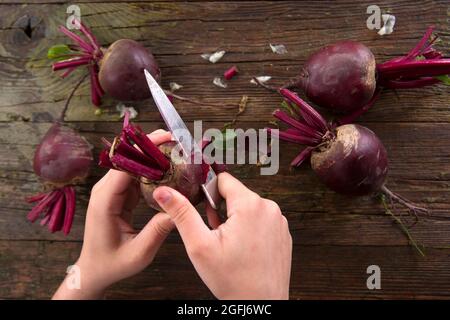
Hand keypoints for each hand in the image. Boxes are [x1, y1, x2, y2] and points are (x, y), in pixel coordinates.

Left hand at [53, 130, 173, 298]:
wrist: (95, 270)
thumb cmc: (112, 264)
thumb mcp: (139, 252)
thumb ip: (158, 230)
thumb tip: (179, 208)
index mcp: (105, 201)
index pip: (124, 165)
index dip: (145, 149)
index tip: (167, 139)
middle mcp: (105, 191)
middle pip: (128, 159)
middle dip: (151, 147)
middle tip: (177, 142)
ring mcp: (111, 191)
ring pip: (132, 164)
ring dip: (153, 156)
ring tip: (176, 151)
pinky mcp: (118, 194)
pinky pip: (135, 175)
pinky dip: (151, 169)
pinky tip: (168, 168)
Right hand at [153, 172, 291, 299]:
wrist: (260, 305)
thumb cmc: (233, 279)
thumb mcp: (199, 245)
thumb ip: (181, 213)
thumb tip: (164, 192)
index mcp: (250, 205)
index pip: (223, 179)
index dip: (208, 194)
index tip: (204, 212)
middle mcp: (269, 208)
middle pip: (236, 194)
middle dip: (221, 209)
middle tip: (214, 234)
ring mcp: (278, 221)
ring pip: (248, 207)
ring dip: (235, 219)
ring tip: (228, 243)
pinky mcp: (283, 233)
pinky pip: (261, 220)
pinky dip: (250, 229)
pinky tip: (242, 248)